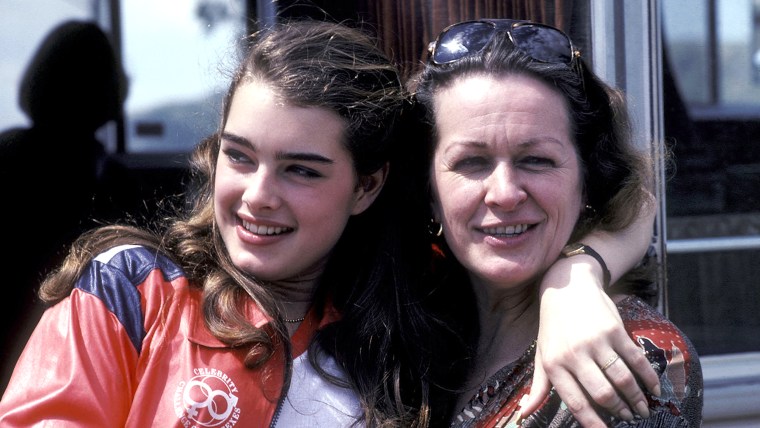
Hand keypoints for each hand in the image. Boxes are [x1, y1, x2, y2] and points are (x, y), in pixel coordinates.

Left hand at [522, 259, 660, 426]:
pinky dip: (648, 377)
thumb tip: (524, 414)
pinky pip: (636, 359)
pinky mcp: (615, 329)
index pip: (576, 402)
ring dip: (636, 398)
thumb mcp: (542, 354)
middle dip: (619, 411)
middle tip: (629, 418)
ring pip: (622, 379)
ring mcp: (596, 341)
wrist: (567, 287)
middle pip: (602, 394)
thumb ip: (538, 386)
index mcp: (555, 364)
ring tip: (641, 409)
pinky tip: (654, 388)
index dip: (593, 422)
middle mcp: (574, 354)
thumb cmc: (553, 326)